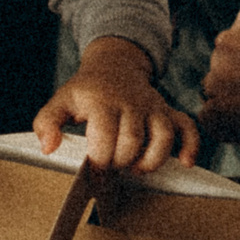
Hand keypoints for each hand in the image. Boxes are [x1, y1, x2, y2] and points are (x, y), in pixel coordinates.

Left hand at [32, 36, 198, 171]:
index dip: (99, 163)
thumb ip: (47, 123)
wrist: (115, 64)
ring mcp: (153, 106)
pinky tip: (185, 162)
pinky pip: (188, 126)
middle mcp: (131, 103)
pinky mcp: (168, 111)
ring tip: (137, 169)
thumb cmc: (86, 90)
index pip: (104, 138)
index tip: (93, 175)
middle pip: (133, 141)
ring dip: (152, 160)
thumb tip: (49, 148)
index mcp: (103, 102)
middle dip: (121, 163)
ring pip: (163, 135)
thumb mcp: (61, 101)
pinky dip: (191, 145)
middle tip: (111, 169)